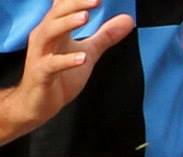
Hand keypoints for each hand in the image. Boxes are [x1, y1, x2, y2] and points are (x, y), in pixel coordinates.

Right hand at [0, 0, 134, 137]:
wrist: (37, 103)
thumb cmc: (60, 75)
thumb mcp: (88, 53)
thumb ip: (105, 36)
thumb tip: (128, 19)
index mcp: (55, 30)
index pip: (64, 7)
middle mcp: (45, 37)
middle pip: (56, 15)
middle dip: (75, 6)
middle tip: (96, 0)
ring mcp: (41, 55)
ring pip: (49, 33)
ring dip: (66, 24)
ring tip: (85, 18)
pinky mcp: (41, 74)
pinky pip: (52, 65)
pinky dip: (66, 61)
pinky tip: (82, 59)